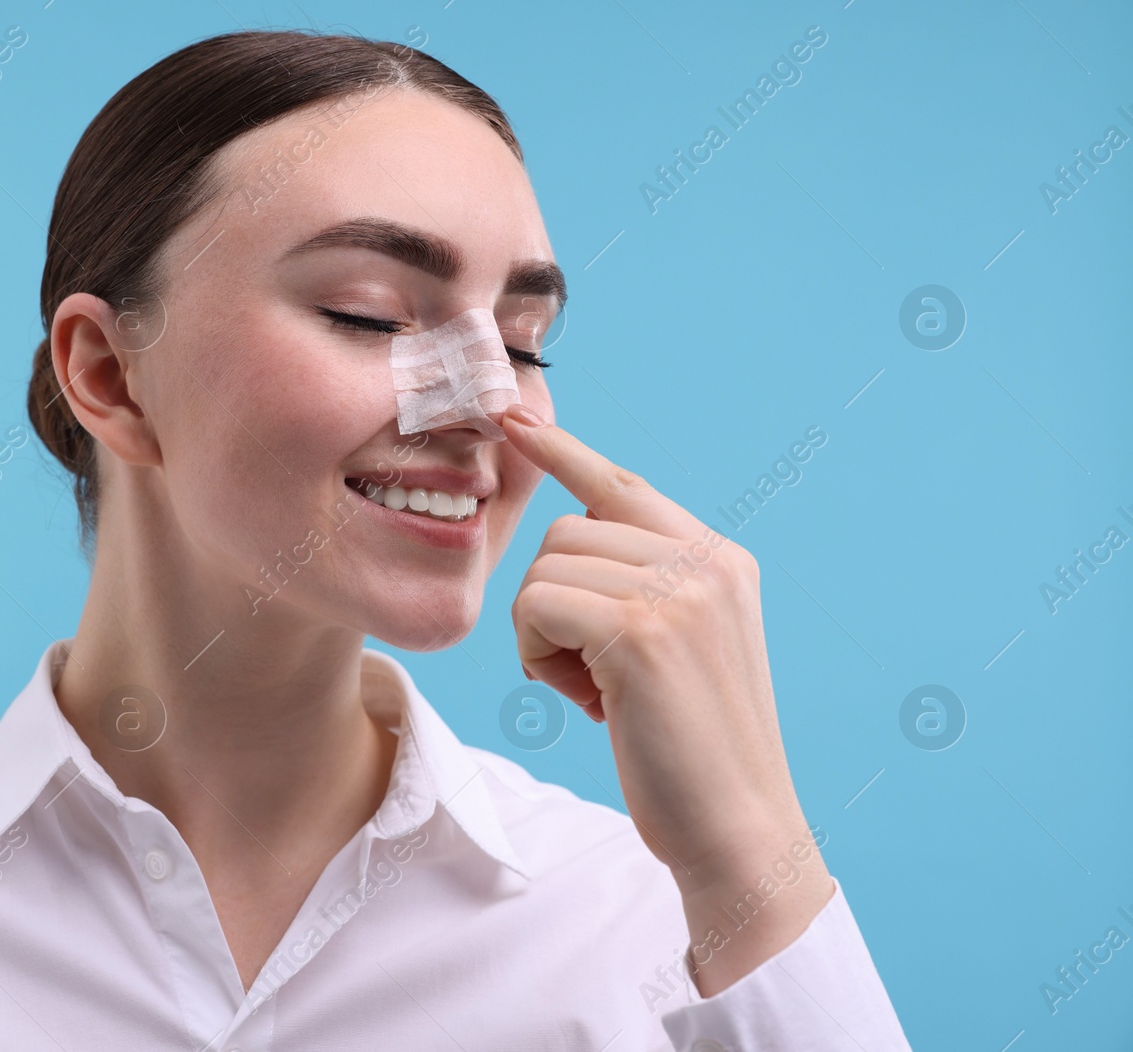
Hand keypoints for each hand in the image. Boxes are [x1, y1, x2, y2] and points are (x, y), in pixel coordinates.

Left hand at [500, 404, 831, 992]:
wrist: (735, 829)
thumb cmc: (689, 750)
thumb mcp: (679, 648)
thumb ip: (642, 586)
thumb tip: (569, 540)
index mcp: (720, 559)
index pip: (624, 486)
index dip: (563, 452)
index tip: (513, 417)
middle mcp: (706, 560)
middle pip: (566, 533)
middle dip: (553, 603)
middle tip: (590, 675)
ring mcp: (679, 590)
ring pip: (545, 567)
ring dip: (544, 635)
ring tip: (594, 691)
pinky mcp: (642, 630)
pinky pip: (537, 605)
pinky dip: (537, 654)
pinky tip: (579, 698)